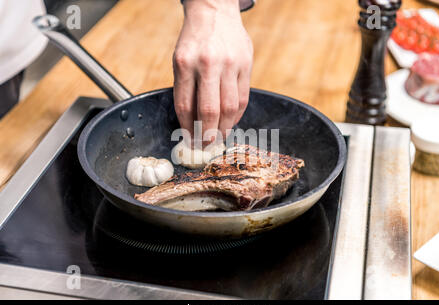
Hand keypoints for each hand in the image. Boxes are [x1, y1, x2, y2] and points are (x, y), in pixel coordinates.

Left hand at [173, 0, 252, 144]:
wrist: (215, 11)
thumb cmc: (194, 40)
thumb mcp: (181, 60)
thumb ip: (186, 89)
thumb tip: (191, 123)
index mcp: (185, 63)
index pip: (185, 106)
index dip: (187, 129)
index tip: (189, 141)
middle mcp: (208, 64)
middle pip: (209, 111)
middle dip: (207, 135)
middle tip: (205, 147)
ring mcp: (230, 64)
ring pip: (229, 108)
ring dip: (224, 129)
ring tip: (218, 139)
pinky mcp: (247, 64)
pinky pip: (242, 98)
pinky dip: (236, 115)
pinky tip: (230, 122)